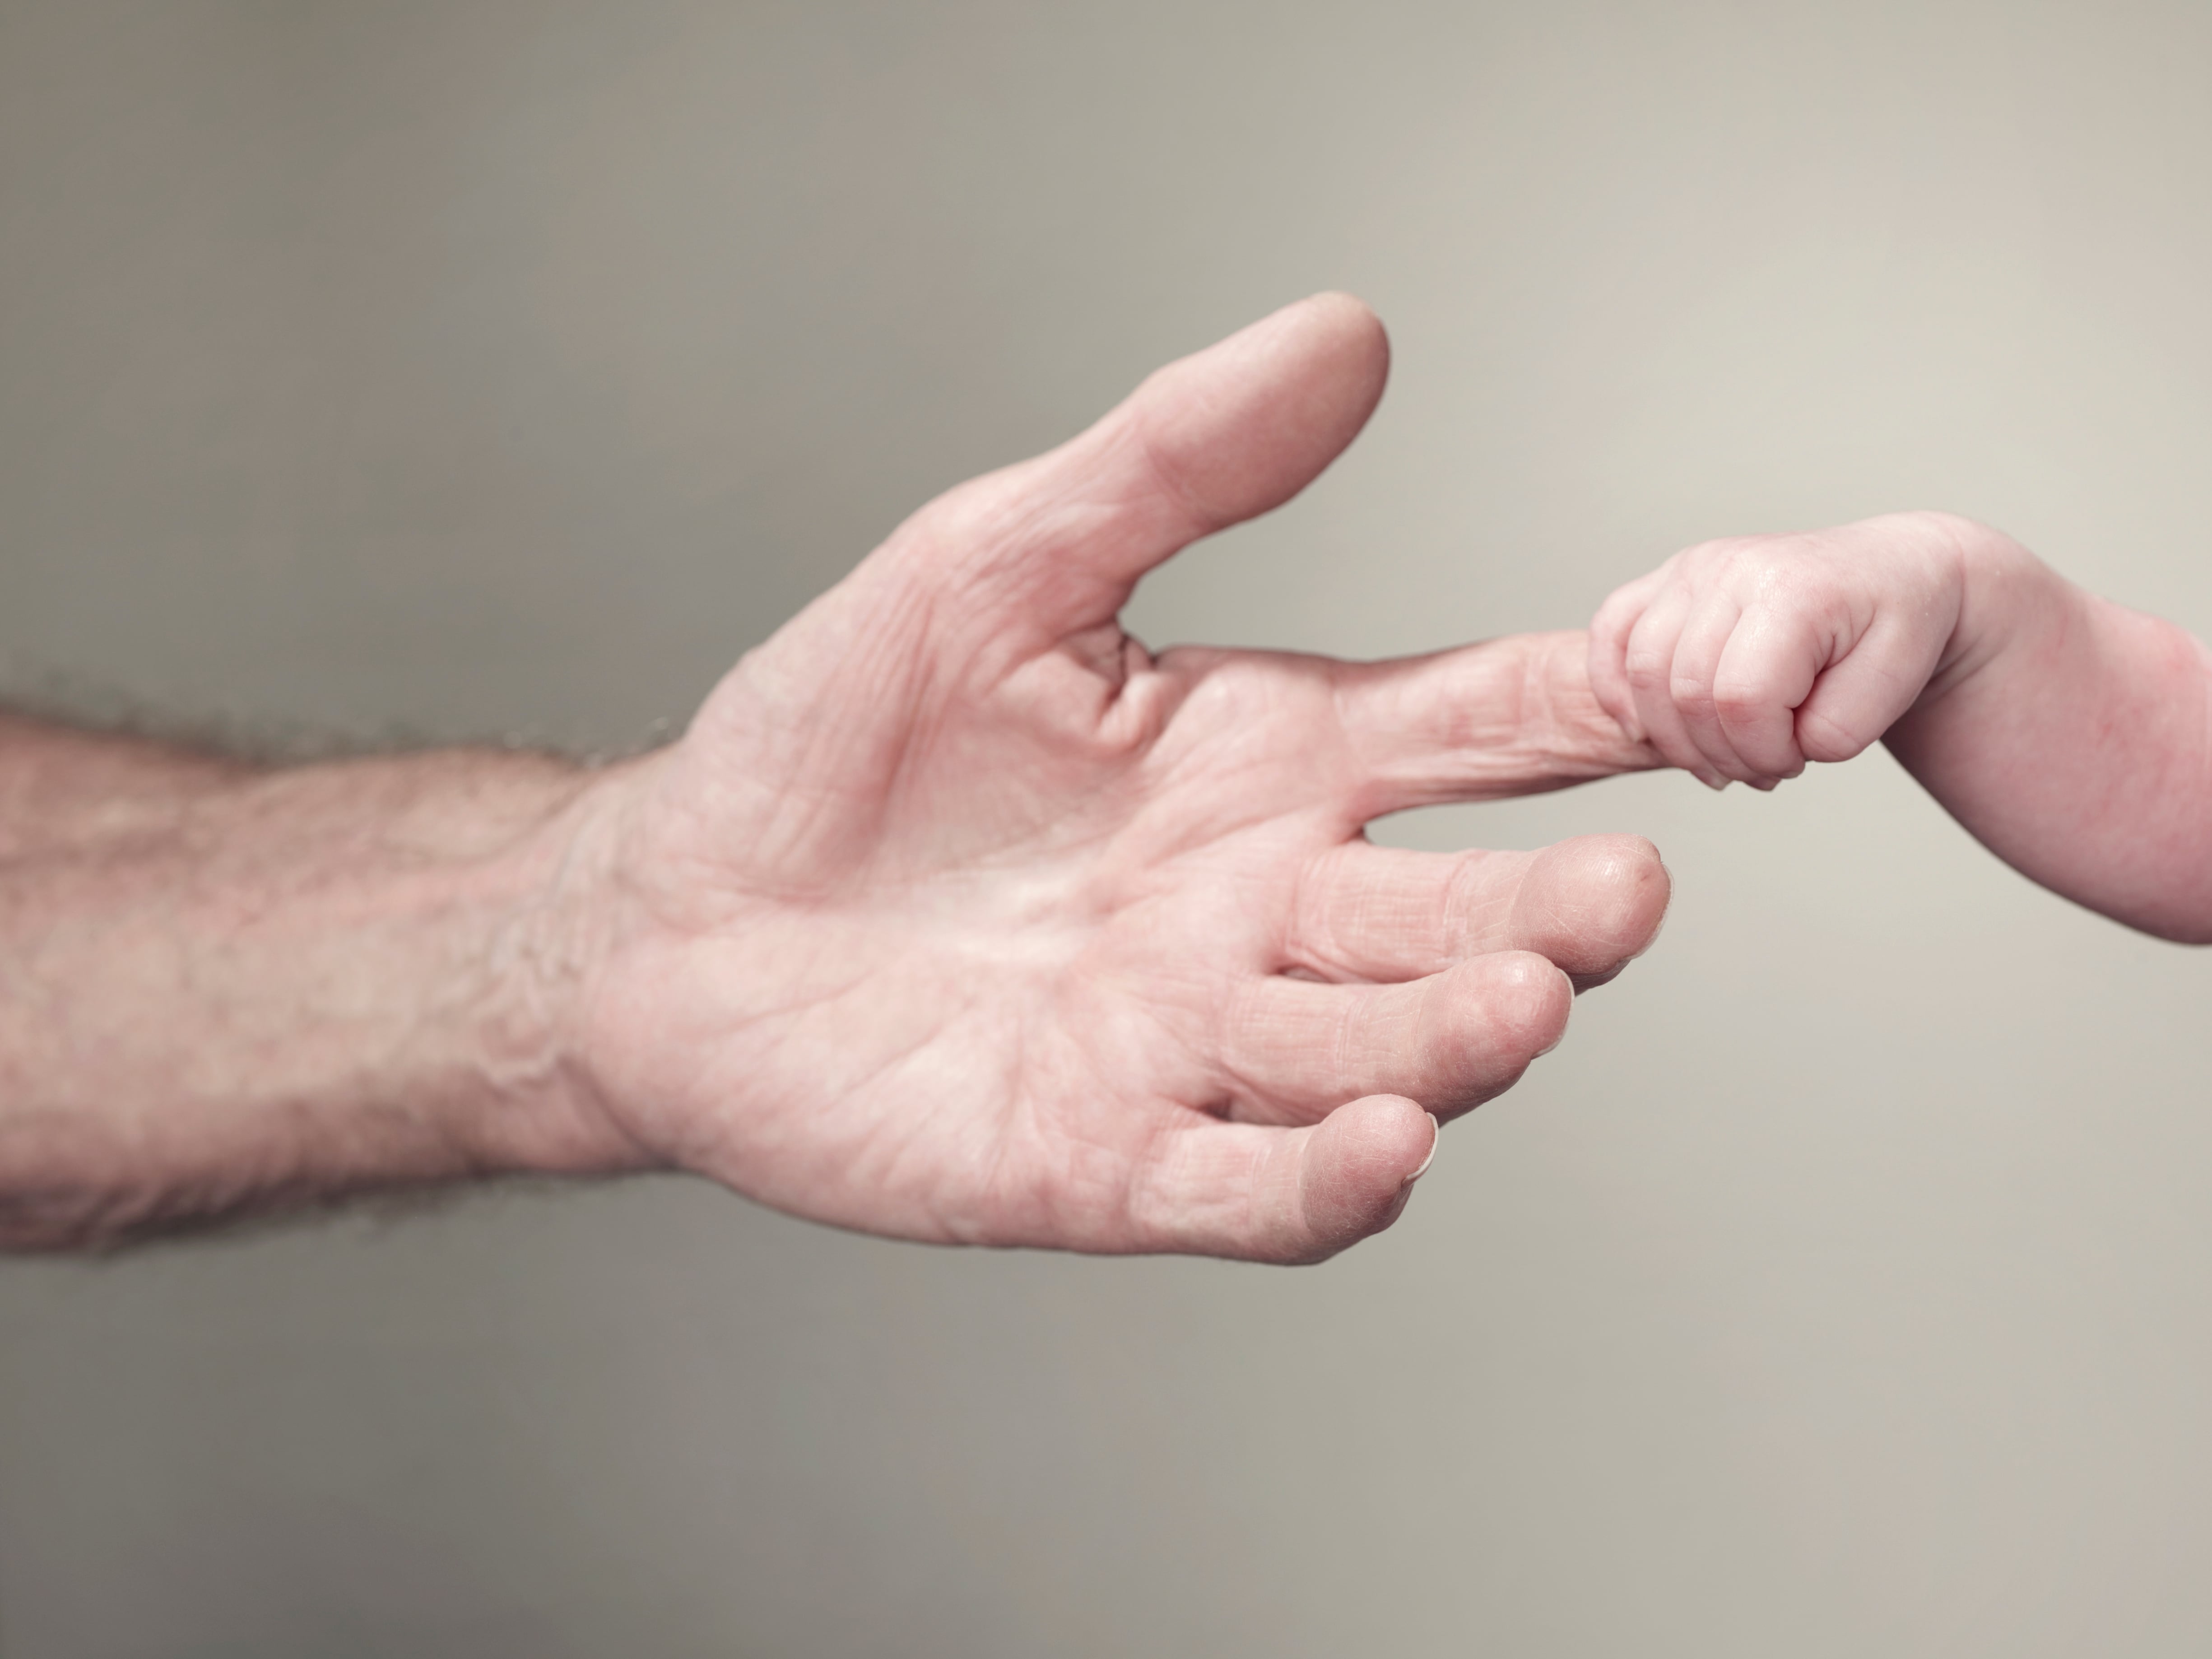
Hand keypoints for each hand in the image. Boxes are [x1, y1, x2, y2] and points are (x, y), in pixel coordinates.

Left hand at [562, 295, 1665, 1262]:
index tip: (1713, 680)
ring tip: (1521, 997)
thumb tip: (1346, 333)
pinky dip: (1323, 1179)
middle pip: (1456, 915)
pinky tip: (1384, 1145)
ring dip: (1456, 1036)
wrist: (675, 910)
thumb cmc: (836, 735)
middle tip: (1623, 889)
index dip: (1601, 709)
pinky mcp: (1100, 1160)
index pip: (1484, 727)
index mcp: (1269, 762)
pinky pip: (1246, 1188)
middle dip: (1552, 909)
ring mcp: (1191, 1045)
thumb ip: (1175, 462)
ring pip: (1376, 1052)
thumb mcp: (999, 562)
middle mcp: (1261, 911)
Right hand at [1588, 513, 1977, 788]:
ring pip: (1639, 672)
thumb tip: (1764, 742)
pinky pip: (1610, 635)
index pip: (1742, 699)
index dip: (1762, 752)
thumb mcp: (1894, 690)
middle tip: (1762, 768)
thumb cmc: (1895, 630)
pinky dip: (1615, 690)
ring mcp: (1692, 567)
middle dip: (1721, 753)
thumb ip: (1832, 731)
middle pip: (1684, 691)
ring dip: (1673, 735)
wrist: (1895, 573)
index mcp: (1794, 590)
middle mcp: (1732, 567)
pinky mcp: (1666, 578)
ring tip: (1720, 754)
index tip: (1797, 763)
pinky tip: (1645, 726)